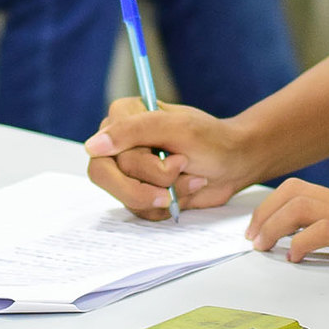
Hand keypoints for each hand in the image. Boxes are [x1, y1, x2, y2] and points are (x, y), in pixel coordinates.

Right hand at [83, 96, 258, 217]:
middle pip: (110, 178)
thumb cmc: (211, 138)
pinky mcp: (142, 191)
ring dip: (167, 193)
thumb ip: (133, 131)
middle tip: (182, 172)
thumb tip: (93, 146)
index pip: (103, 152)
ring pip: (127, 197)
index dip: (138, 166)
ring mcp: (130, 170)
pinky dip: (168, 206)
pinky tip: (187, 188)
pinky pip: (141, 211)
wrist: (235, 162)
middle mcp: (120, 143)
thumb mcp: (176, 128)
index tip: (175, 163)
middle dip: (153, 183)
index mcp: (122, 117)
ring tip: (191, 177)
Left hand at [247, 179, 328, 265]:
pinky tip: (296, 258)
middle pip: (296, 192)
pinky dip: (302, 242)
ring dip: (274, 224)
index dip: (277, 205)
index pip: (308, 192)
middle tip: (252, 235)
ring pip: (303, 204)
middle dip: (265, 211)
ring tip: (263, 245)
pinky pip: (327, 230)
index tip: (262, 224)